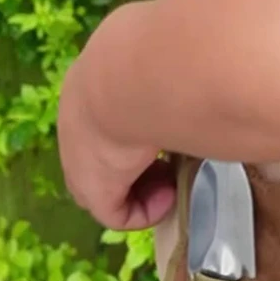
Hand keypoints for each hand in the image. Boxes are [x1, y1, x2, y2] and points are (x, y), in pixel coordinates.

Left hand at [57, 57, 176, 229]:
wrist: (130, 78)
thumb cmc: (153, 63)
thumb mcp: (157, 66)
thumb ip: (167, 82)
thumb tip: (203, 82)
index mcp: (88, 93)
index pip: (105, 129)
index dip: (138, 142)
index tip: (168, 136)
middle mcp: (76, 130)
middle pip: (105, 167)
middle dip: (140, 171)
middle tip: (172, 162)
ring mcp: (80, 164)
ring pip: (112, 193)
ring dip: (146, 191)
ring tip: (175, 177)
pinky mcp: (93, 191)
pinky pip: (119, 217)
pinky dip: (148, 212)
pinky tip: (170, 192)